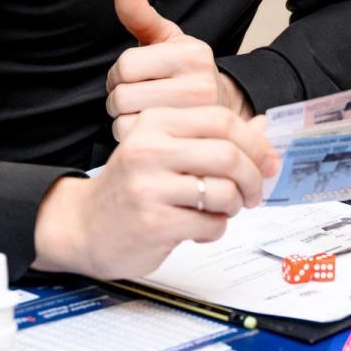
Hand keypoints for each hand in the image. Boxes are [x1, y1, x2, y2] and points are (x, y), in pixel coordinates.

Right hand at [33, 105, 279, 278]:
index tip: (268, 163)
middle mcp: (150, 149)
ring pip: (223, 191)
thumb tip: (266, 126)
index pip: (222, 120)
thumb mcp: (167, 150)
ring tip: (220, 211)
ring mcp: (149, 186)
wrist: (83, 225)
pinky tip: (198, 228)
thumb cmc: (135, 187)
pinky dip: (214, 229)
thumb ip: (213, 137)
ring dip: (233, 206)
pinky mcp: (153, 222)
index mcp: (156, 122)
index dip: (255, 144)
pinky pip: (209, 223)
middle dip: (253, 179)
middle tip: (253, 194)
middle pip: (228, 155)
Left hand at [107, 0, 247, 140]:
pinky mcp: (185, 145)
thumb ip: (140, 15)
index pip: (126, 64)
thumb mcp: (165, 39)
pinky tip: (146, 130)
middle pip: (123, 95)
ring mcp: (194, 119)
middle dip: (119, 97)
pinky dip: (131, 137)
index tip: (132, 76)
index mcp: (192, 54)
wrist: (218, 108)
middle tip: (135, 97)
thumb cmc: (184, 71)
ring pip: (126, 120)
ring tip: (141, 112)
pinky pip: (135, 140)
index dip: (119, 72)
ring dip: (123, 118)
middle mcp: (200, 85)